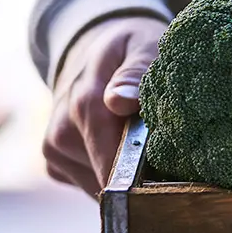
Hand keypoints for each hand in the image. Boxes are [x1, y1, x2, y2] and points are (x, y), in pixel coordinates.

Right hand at [43, 16, 167, 195]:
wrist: (95, 50)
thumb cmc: (130, 49)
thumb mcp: (142, 46)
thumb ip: (136, 72)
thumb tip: (120, 101)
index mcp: (85, 104)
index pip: (111, 159)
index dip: (144, 178)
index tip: (176, 180)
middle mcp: (62, 131)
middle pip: (110, 179)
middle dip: (144, 177)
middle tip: (175, 158)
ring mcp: (55, 150)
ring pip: (101, 186)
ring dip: (130, 175)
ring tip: (149, 146)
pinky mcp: (56, 162)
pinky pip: (90, 184)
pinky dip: (114, 175)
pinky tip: (127, 151)